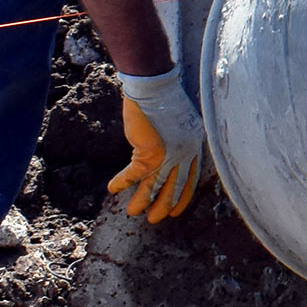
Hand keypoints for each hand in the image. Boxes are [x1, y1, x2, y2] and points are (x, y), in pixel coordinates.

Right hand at [109, 69, 207, 222]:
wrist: (154, 86)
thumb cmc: (164, 98)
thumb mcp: (179, 121)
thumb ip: (177, 139)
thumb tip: (166, 151)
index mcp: (194, 145)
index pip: (192, 177)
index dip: (183, 195)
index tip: (176, 209)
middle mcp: (185, 153)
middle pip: (176, 187)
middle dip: (165, 205)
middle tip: (155, 219)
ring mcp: (169, 155)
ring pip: (154, 186)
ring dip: (142, 201)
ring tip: (132, 212)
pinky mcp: (150, 153)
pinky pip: (133, 175)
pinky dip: (122, 182)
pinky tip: (112, 189)